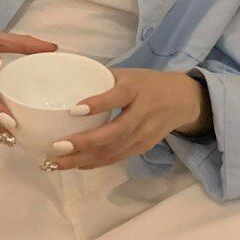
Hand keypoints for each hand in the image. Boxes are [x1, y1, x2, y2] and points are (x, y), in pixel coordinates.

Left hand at [46, 68, 211, 170]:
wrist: (182, 100)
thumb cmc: (146, 84)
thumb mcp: (127, 75)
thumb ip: (100, 80)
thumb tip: (63, 82)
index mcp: (135, 89)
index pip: (117, 97)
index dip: (97, 104)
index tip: (73, 110)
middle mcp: (141, 114)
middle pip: (114, 132)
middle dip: (85, 142)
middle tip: (57, 147)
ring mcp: (144, 134)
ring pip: (113, 150)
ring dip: (84, 158)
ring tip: (57, 162)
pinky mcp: (143, 147)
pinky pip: (117, 158)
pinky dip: (96, 163)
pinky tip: (76, 164)